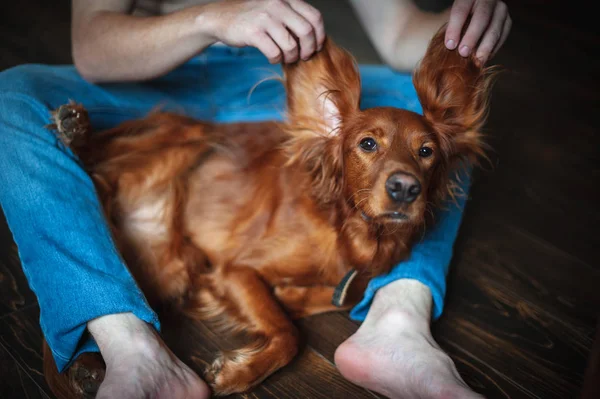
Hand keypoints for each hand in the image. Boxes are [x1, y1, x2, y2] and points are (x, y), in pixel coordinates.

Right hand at [199, 0, 324, 63]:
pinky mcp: (254, 32)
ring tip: (285, 58)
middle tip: (303, 57)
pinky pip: (275, 53)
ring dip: (291, 57)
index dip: (319, 36)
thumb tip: (314, 39)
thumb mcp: (275, 10)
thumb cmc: (252, 18)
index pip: (315, 17)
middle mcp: (278, 5)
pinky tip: (272, 57)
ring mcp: (265, 17)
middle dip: (308, 49)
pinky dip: (276, 59)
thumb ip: (293, 18)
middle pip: (307, 32)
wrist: (220, 18)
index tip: (315, 47)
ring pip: (291, 45)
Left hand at [444, 0, 511, 64]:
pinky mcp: (507, 21)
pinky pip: (502, 35)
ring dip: (485, 46)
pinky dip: (494, 48)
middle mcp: (488, 0)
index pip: (461, 10)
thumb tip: (449, 47)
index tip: (450, 45)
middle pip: (481, 17)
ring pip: (495, 28)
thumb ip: (450, 30)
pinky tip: (485, 58)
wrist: (474, 16)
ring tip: (477, 61)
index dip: (455, 28)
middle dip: (472, 37)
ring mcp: (500, 9)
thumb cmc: (458, 21)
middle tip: (463, 53)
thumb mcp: (451, 19)